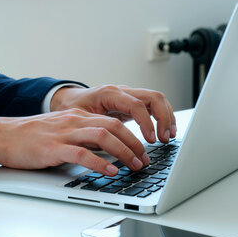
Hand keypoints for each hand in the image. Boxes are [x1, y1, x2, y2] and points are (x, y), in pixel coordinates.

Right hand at [0, 109, 150, 175]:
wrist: (1, 135)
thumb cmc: (28, 137)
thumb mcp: (59, 130)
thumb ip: (79, 137)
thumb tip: (103, 152)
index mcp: (76, 116)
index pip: (113, 122)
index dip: (132, 137)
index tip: (142, 151)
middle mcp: (73, 121)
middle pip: (114, 127)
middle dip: (134, 144)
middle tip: (145, 160)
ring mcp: (63, 134)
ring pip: (103, 136)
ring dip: (124, 152)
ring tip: (134, 166)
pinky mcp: (52, 148)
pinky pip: (82, 154)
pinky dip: (99, 163)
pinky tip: (110, 171)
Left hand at [50, 85, 176, 142]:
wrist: (69, 100)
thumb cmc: (72, 109)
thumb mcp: (79, 119)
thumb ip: (94, 129)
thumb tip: (107, 145)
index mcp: (108, 93)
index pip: (136, 104)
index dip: (146, 122)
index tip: (150, 140)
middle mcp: (122, 91)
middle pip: (152, 97)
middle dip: (163, 118)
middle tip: (164, 139)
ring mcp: (128, 95)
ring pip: (156, 99)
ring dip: (166, 117)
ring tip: (168, 137)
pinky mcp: (132, 102)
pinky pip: (153, 105)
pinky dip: (162, 117)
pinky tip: (164, 132)